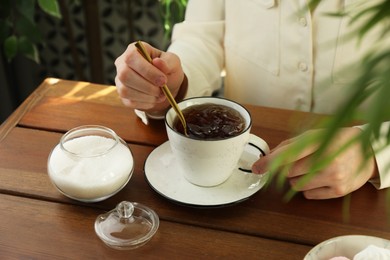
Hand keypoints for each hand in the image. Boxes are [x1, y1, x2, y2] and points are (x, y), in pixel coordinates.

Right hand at [115, 41, 184, 112]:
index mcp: (133, 50)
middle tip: (162, 90)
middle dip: (147, 86)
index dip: (147, 70)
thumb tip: (157, 62)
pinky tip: (154, 99)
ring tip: (160, 96)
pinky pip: (129, 101)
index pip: (131, 57)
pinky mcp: (122, 94)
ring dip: (146, 96)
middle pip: (125, 75)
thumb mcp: (173, 62)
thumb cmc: (167, 68)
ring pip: (125, 90)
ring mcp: (120, 80)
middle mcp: (122, 64)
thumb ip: (167, 62)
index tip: (163, 80)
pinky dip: (144, 103)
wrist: (166, 83)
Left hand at [252, 128, 377, 198]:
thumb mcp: (314, 136)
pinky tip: (320, 178)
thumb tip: (268, 156)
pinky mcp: (338, 191)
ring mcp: (333, 177)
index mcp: (319, 142)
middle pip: (288, 172)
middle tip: (298, 163)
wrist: (367, 152)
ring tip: (312, 169)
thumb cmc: (336, 141)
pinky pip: (308, 195)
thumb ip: (290, 146)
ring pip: (296, 185)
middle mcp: (326, 160)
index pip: (287, 154)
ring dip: (297, 179)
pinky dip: (308, 188)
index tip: (257, 167)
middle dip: (286, 169)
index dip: (269, 162)